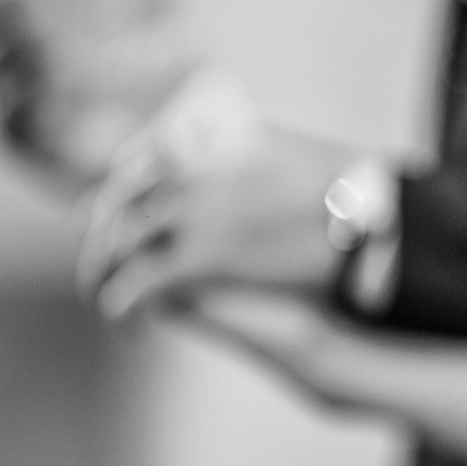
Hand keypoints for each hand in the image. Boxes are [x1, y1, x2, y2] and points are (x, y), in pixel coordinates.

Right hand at [0, 0, 193, 198]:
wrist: (218, 166)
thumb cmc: (198, 111)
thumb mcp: (181, 47)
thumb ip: (159, 5)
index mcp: (72, 70)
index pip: (20, 34)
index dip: (4, 9)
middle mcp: (55, 104)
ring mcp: (52, 139)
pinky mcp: (54, 173)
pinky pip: (10, 150)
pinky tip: (2, 94)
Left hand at [76, 84, 358, 318]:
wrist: (367, 218)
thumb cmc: (344, 188)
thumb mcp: (289, 150)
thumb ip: (247, 145)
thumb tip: (220, 140)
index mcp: (206, 142)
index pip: (135, 163)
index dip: (118, 194)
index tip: (115, 216)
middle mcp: (187, 171)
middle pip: (114, 203)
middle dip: (99, 238)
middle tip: (100, 266)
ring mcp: (188, 212)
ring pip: (115, 244)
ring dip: (101, 274)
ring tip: (106, 301)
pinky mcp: (197, 259)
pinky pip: (140, 284)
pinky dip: (124, 305)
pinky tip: (129, 325)